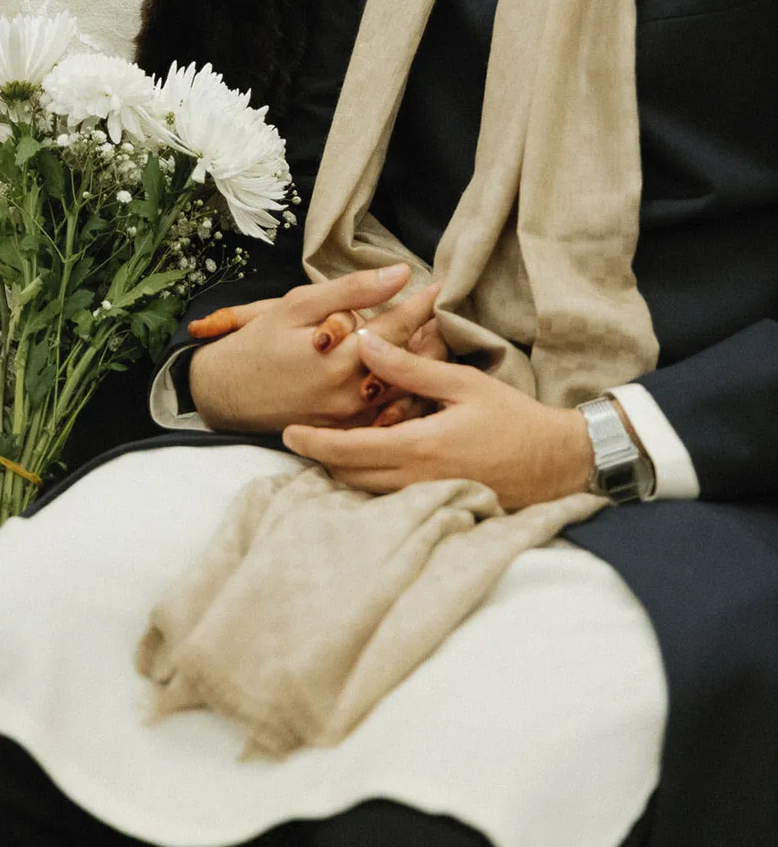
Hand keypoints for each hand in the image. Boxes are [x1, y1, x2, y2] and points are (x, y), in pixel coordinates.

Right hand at [187, 266, 443, 433]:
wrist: (225, 392)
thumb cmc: (259, 342)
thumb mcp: (298, 305)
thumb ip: (352, 290)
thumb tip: (400, 273)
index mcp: (341, 358)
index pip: (397, 327)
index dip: (421, 305)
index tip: (439, 288)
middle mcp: (350, 393)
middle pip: (409, 362)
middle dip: (428, 336)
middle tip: (442, 317)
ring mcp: (349, 419)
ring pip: (403, 391)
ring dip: (419, 365)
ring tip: (430, 341)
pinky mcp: (344, 434)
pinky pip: (386, 415)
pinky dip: (400, 394)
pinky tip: (405, 376)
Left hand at [283, 331, 592, 509]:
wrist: (557, 463)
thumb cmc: (512, 418)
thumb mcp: (461, 383)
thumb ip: (410, 367)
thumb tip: (366, 343)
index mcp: (418, 447)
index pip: (349, 450)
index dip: (314, 443)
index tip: (288, 431)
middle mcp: (416, 480)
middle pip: (350, 476)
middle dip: (321, 459)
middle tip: (296, 437)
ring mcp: (428, 498)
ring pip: (368, 490)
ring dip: (342, 471)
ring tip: (322, 447)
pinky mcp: (439, 503)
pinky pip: (390, 496)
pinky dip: (369, 480)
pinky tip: (364, 462)